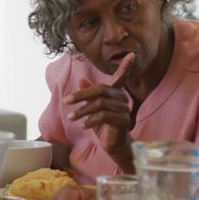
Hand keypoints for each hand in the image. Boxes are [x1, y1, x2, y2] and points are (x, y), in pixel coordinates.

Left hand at [65, 53, 135, 169]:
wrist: (113, 145)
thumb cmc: (102, 125)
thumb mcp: (92, 108)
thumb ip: (88, 94)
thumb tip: (82, 80)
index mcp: (116, 92)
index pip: (121, 77)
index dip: (126, 67)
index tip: (132, 54)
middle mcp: (122, 98)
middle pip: (101, 90)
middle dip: (81, 95)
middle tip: (66, 101)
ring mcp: (124, 109)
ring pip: (100, 104)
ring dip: (82, 111)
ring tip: (71, 117)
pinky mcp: (123, 121)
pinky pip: (104, 116)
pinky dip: (91, 120)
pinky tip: (83, 126)